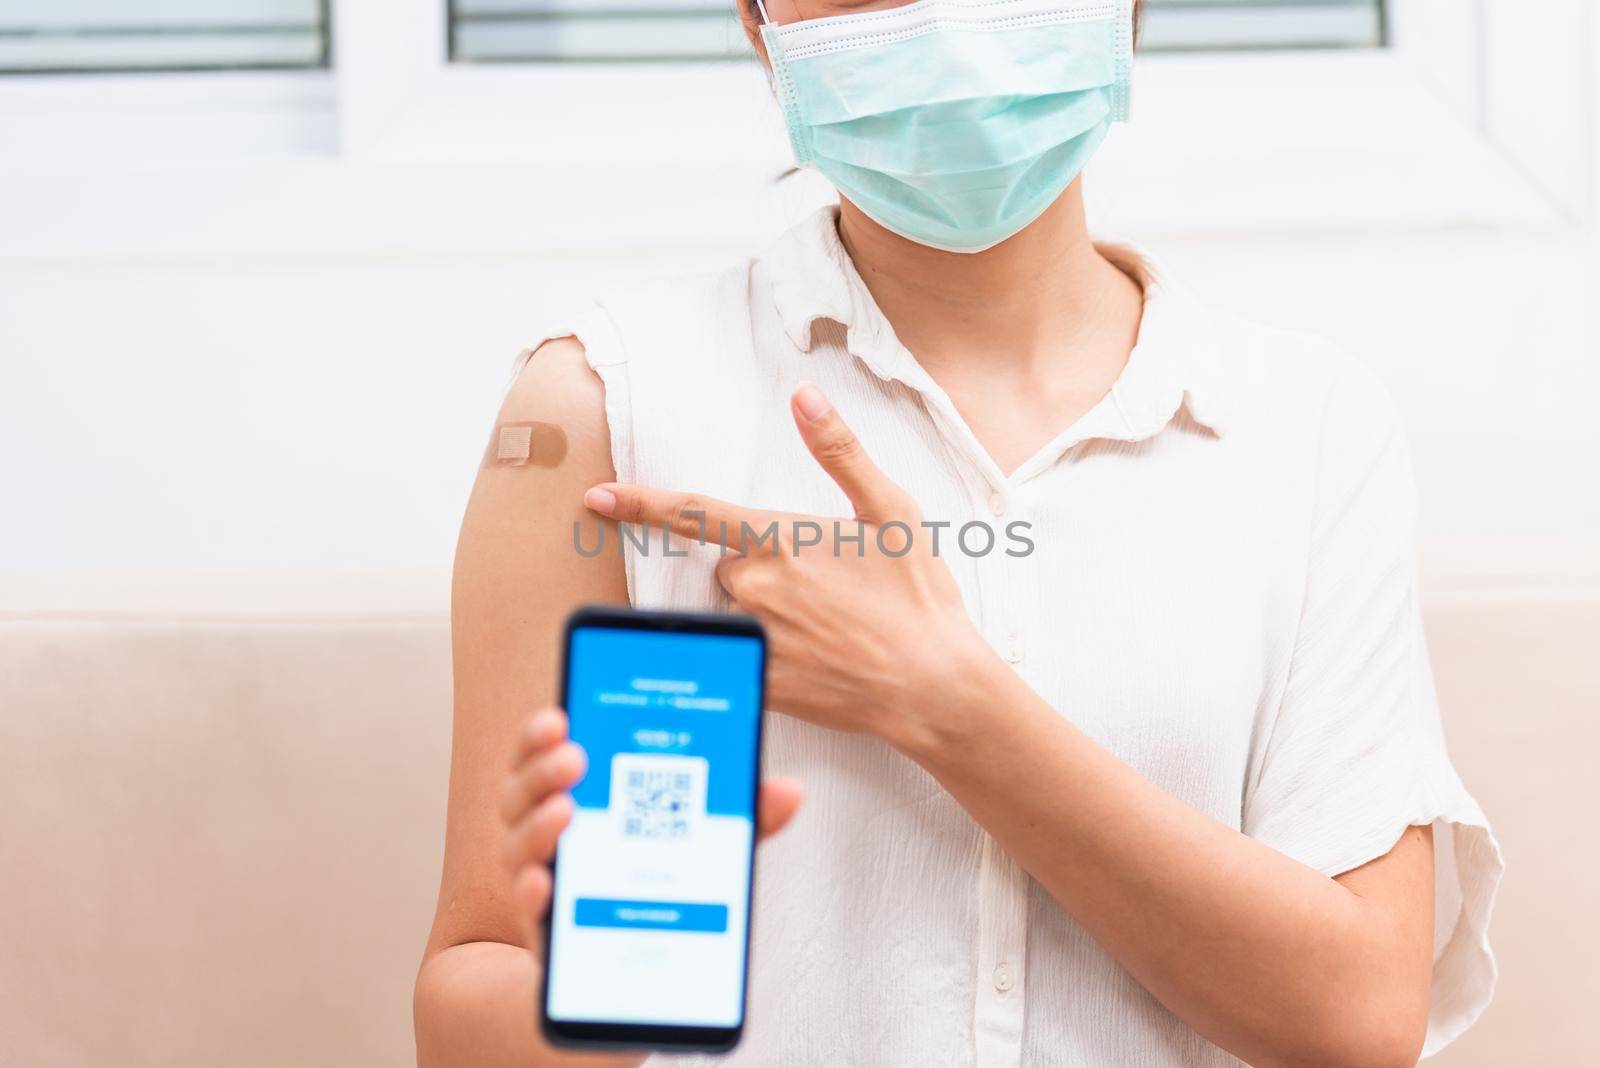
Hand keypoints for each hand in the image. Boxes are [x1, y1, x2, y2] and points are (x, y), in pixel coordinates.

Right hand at [500, 706, 802, 949]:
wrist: (635, 977)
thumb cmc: (661, 885)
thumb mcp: (704, 843)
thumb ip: (738, 817)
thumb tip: (789, 791)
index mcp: (576, 798)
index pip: (540, 754)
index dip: (539, 733)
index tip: (559, 715)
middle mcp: (546, 838)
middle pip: (519, 794)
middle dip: (542, 770)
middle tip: (576, 757)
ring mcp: (544, 885)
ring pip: (515, 848)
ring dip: (537, 825)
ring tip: (566, 810)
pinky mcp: (548, 935)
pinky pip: (529, 914)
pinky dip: (530, 896)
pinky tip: (545, 885)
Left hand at [582, 384, 1000, 751]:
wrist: (933, 684)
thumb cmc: (917, 595)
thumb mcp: (890, 510)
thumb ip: (840, 451)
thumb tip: (804, 396)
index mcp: (778, 540)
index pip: (692, 514)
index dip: (639, 503)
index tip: (596, 498)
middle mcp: (755, 589)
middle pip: (728, 570)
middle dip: (763, 573)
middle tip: (826, 593)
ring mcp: (755, 640)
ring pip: (735, 615)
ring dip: (766, 615)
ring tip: (827, 632)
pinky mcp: (760, 684)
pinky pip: (742, 659)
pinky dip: (769, 655)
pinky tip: (818, 662)